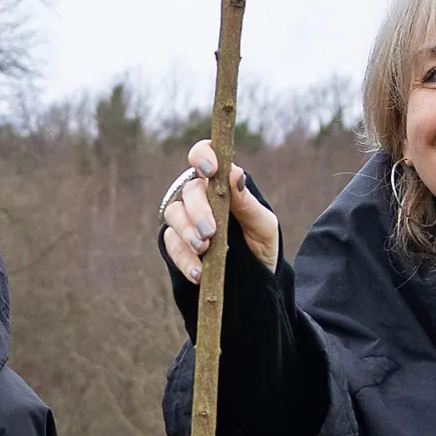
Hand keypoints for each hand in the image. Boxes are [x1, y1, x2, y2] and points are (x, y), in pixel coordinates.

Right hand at [162, 139, 279, 281]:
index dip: (202, 156)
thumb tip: (234, 173)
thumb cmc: (260, 243)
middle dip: (198, 210)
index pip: (204, 155)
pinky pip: (171, 245)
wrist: (256, 279)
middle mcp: (200, 197)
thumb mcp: (263, 225)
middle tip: (209, 231)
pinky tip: (198, 272)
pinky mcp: (177, 244)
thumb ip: (248, 202)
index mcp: (221, 183)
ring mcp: (186, 220)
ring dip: (187, 232)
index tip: (210, 170)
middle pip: (188, 191)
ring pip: (173, 215)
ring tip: (204, 249)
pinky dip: (184, 258)